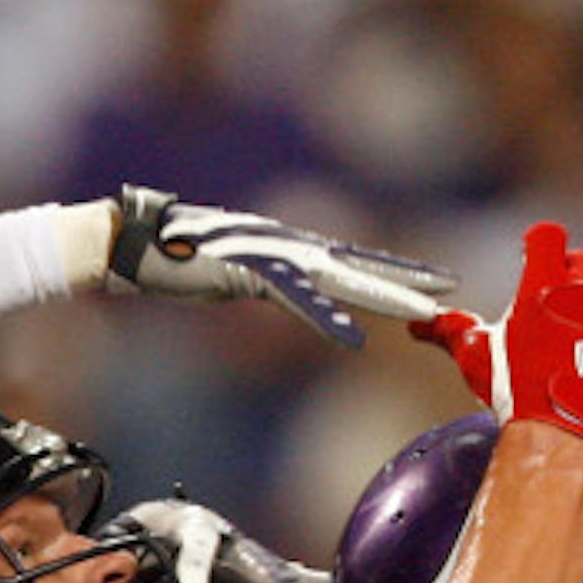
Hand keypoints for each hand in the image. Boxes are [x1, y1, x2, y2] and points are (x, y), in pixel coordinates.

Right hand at [106, 185, 455, 347]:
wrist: (133, 242)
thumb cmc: (173, 258)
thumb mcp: (231, 274)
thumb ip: (263, 281)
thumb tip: (280, 290)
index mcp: (288, 249)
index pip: (353, 261)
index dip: (395, 269)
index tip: (433, 280)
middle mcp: (289, 247)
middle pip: (360, 266)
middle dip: (406, 280)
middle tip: (449, 291)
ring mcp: (273, 256)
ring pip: (341, 281)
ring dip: (384, 298)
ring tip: (424, 312)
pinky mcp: (252, 271)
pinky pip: (296, 301)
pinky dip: (325, 321)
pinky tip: (353, 340)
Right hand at [408, 222, 582, 459]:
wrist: (562, 433)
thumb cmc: (518, 391)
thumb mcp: (474, 356)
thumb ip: (449, 330)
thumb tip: (421, 325)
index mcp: (543, 285)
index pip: (547, 236)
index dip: (538, 244)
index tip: (531, 256)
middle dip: (569, 276)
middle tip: (552, 304)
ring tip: (574, 346)